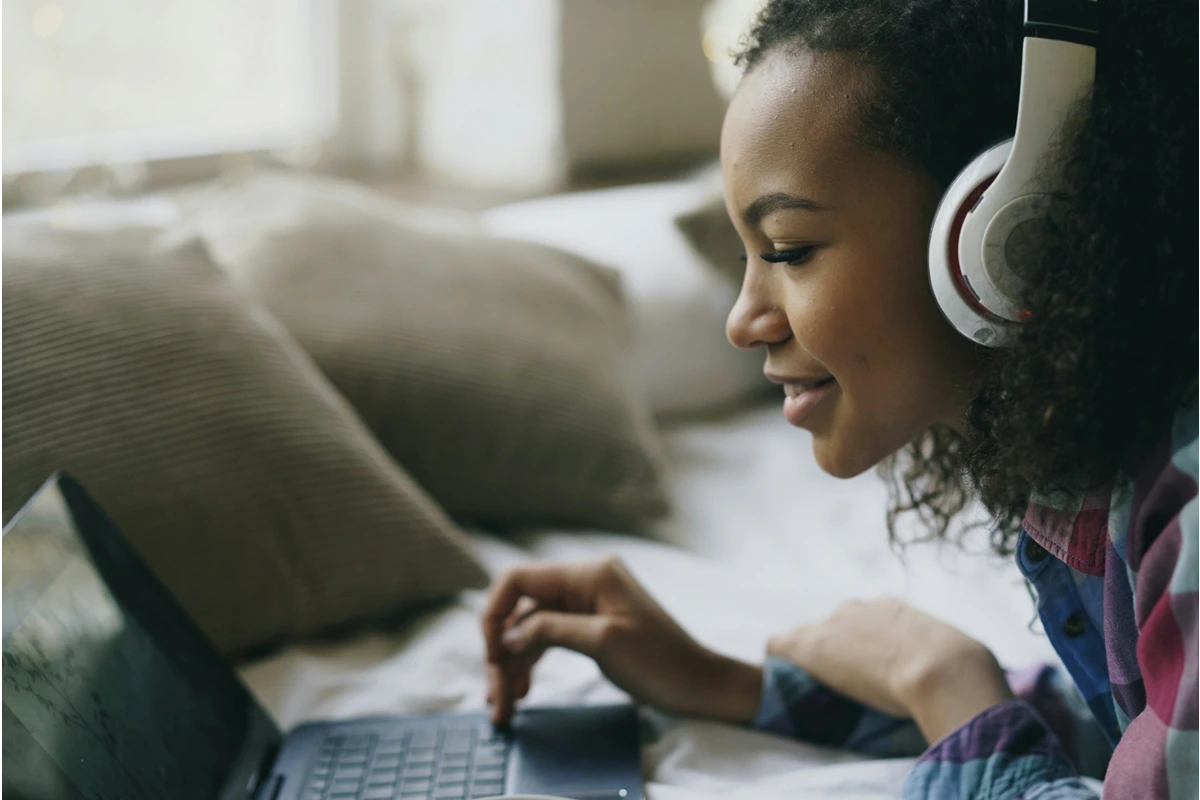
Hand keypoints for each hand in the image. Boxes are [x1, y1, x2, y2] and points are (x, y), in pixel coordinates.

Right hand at [482, 557, 762, 726]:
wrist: (699, 684)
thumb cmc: (660, 660)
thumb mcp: (603, 642)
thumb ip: (550, 630)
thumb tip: (505, 635)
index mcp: (589, 573)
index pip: (520, 579)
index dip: (494, 613)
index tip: (489, 655)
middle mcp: (583, 581)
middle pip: (521, 609)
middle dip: (501, 651)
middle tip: (494, 698)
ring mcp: (585, 604)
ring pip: (529, 629)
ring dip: (512, 665)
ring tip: (503, 707)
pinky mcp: (588, 626)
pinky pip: (546, 639)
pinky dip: (531, 664)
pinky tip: (521, 692)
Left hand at [767, 598, 1013, 743]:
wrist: (942, 667)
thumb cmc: (961, 669)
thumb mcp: (956, 657)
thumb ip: (947, 662)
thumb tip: (970, 681)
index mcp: (895, 610)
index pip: (868, 620)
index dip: (866, 646)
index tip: (870, 669)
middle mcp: (861, 608)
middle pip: (836, 624)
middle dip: (837, 649)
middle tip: (844, 683)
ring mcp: (835, 624)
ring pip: (808, 634)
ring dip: (808, 656)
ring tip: (808, 682)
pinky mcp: (813, 644)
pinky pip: (781, 645)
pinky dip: (779, 659)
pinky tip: (777, 675)